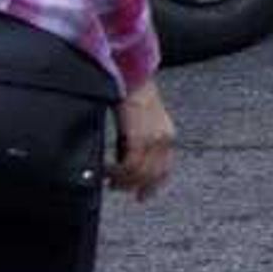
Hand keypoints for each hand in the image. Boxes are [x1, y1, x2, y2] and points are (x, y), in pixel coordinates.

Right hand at [112, 79, 176, 200]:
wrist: (131, 75)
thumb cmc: (132, 94)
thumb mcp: (140, 122)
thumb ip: (136, 141)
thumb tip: (123, 159)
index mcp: (167, 135)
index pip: (165, 169)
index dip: (154, 186)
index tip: (142, 196)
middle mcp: (165, 140)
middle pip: (153, 175)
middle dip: (134, 186)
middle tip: (115, 188)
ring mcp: (154, 140)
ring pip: (140, 174)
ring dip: (122, 180)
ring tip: (108, 179)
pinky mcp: (140, 138)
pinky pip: (129, 166)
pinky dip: (116, 172)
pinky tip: (105, 170)